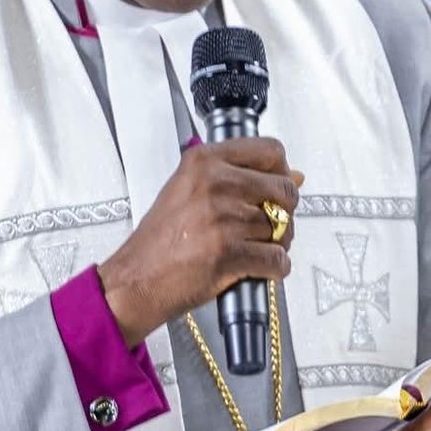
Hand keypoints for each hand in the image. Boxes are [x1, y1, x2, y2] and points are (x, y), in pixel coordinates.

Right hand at [98, 137, 301, 345]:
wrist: (136, 279)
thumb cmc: (160, 240)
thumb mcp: (191, 192)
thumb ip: (239, 178)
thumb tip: (294, 176)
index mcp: (205, 162)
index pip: (270, 151)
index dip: (281, 171)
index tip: (275, 185)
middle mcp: (215, 184)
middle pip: (284, 190)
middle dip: (284, 213)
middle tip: (266, 226)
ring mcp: (223, 218)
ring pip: (283, 228)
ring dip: (277, 244)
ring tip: (253, 249)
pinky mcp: (229, 253)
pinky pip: (277, 260)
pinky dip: (274, 269)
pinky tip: (256, 268)